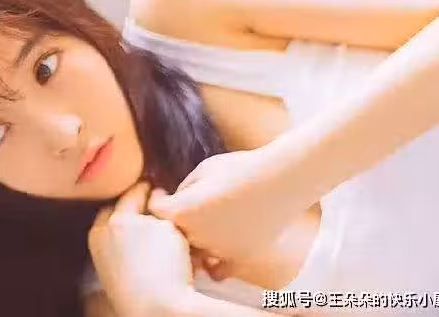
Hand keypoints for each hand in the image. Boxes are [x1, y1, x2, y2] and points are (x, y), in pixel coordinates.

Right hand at [88, 182, 195, 316]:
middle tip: (154, 200)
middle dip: (142, 195)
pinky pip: (175, 223)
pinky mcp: (166, 225)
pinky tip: (181, 252)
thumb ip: (116, 242)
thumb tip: (128, 234)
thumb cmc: (133, 298)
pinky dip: (179, 234)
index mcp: (97, 235)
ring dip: (162, 218)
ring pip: (156, 208)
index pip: (109, 209)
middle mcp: (116, 223)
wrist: (156, 308)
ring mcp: (141, 222)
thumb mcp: (109, 267)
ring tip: (170, 244)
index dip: (122, 209)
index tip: (131, 212)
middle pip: (130, 196)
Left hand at [148, 148, 312, 275]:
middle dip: (175, 219)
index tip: (162, 192)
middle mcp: (196, 235)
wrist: (281, 180)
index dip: (157, 198)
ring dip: (195, 237)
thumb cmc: (240, 169)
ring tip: (208, 218)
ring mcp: (217, 250)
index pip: (156, 210)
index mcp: (183, 211)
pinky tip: (217, 246)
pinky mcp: (238, 258)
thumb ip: (183, 189)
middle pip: (173, 233)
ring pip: (195, 249)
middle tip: (185, 205)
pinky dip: (213, 262)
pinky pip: (217, 269)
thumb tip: (173, 198)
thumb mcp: (202, 170)